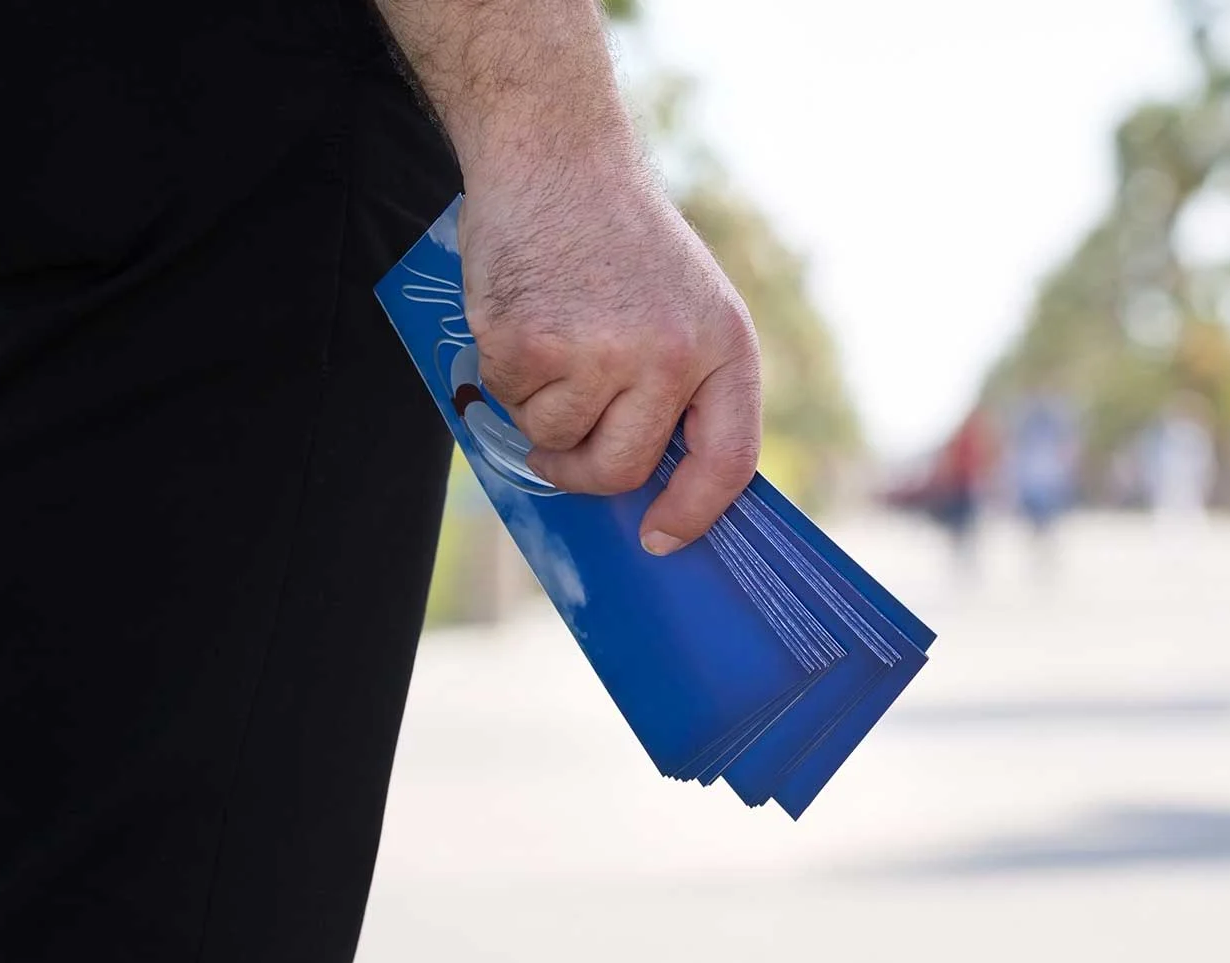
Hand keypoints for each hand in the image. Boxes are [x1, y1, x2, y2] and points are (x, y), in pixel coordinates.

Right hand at [457, 163, 761, 554]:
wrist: (556, 157)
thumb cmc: (618, 238)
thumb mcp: (687, 302)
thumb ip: (683, 384)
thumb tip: (655, 482)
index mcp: (722, 345)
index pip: (727, 459)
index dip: (694, 511)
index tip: (662, 538)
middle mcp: (669, 355)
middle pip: (622, 470)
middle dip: (584, 472)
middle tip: (563, 449)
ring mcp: (599, 353)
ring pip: (556, 442)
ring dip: (538, 409)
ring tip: (550, 339)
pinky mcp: (530, 345)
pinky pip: (507, 402)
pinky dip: (502, 373)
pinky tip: (520, 317)